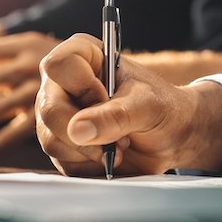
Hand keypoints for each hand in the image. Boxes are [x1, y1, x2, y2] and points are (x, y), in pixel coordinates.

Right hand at [35, 34, 221, 177]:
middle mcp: (63, 84)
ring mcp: (59, 115)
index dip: (82, 87)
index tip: (109, 98)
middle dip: (87, 132)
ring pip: (52, 140)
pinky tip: (111, 157)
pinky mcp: (62, 144)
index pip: (58, 65)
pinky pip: (62, 162)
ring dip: (91, 152)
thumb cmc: (163, 108)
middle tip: (121, 137)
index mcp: (84, 56)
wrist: (172, 137)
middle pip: (49, 108)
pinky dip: (90, 166)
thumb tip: (76, 130)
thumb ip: (116, 115)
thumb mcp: (147, 106)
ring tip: (121, 145)